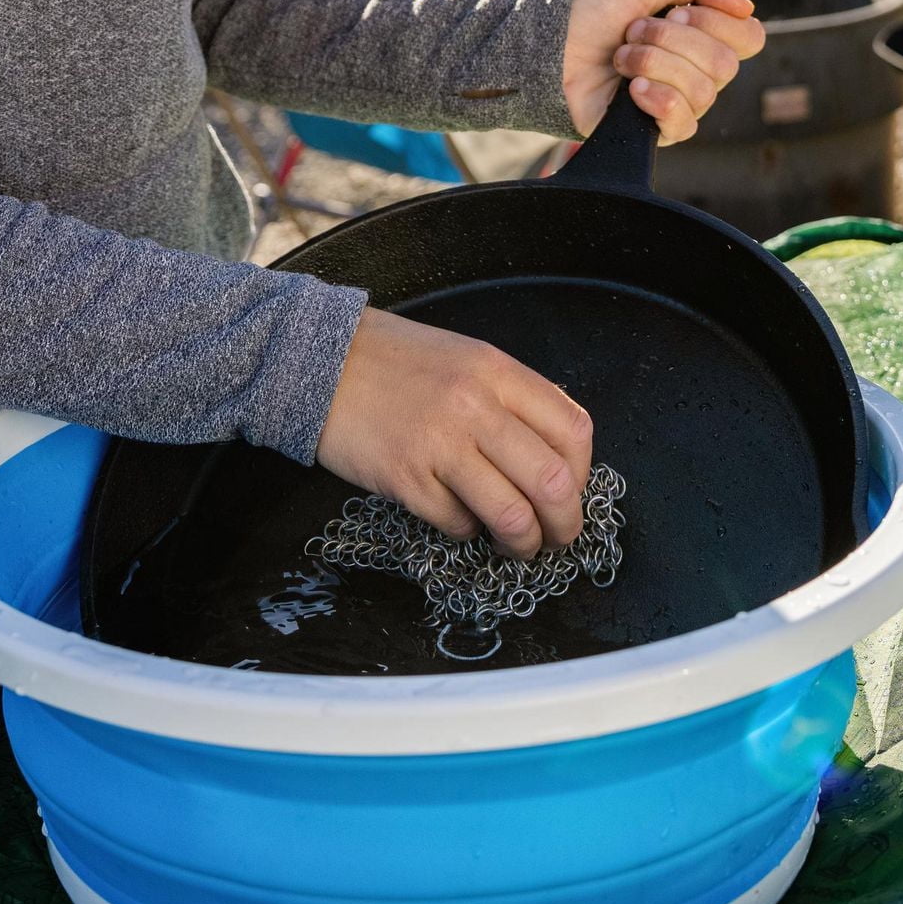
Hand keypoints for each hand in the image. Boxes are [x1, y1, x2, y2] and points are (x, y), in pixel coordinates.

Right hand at [318, 308, 592, 558]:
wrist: (318, 361)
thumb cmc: (394, 362)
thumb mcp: (465, 358)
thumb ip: (512, 397)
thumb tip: (555, 452)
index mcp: (497, 372)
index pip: (573, 431)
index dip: (584, 473)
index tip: (570, 490)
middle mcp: (475, 406)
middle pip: (554, 482)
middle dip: (566, 524)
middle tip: (558, 536)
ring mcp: (439, 445)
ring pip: (512, 515)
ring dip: (523, 543)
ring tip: (517, 545)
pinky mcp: (405, 479)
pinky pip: (458, 524)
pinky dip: (467, 532)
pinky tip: (458, 518)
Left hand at [562, 0, 765, 143]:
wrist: (552, 42)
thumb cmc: (597, 8)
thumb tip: (745, 7)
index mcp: (703, 35)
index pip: (749, 37)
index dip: (717, 24)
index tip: (675, 11)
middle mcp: (696, 70)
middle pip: (725, 65)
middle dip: (673, 42)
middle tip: (633, 31)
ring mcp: (676, 101)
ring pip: (704, 93)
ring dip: (655, 65)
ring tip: (620, 56)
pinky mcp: (652, 130)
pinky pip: (683, 124)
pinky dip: (659, 99)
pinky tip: (631, 88)